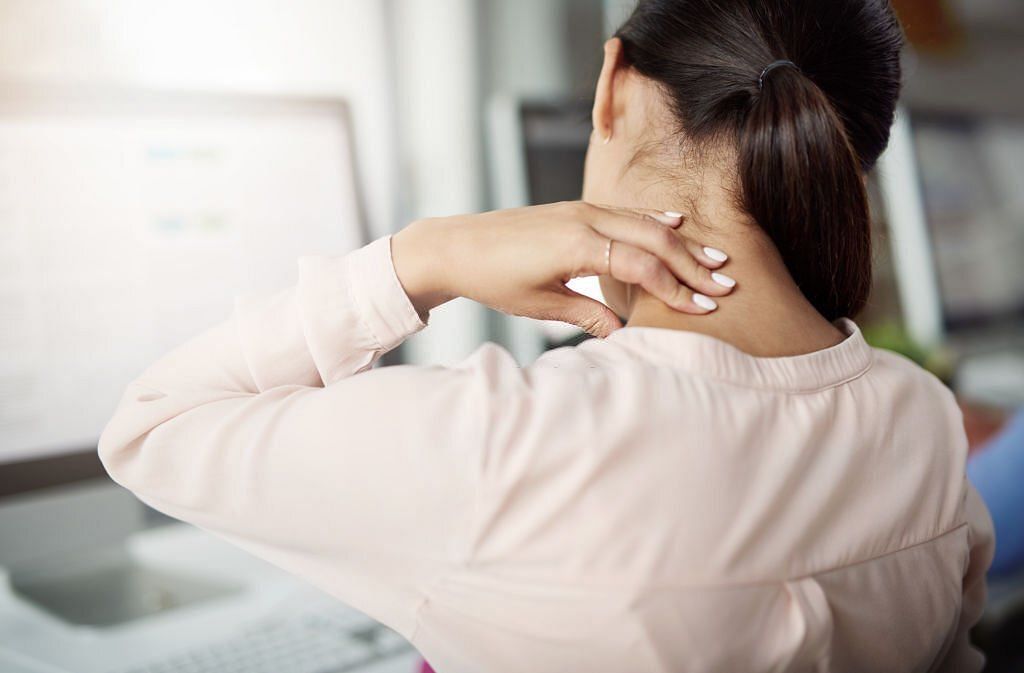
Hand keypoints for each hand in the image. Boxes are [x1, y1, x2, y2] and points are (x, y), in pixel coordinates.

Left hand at [391, 201, 733, 337]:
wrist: (456, 246)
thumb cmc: (493, 278)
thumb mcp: (540, 305)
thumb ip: (586, 314)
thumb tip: (623, 333)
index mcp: (578, 245)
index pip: (642, 264)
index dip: (675, 287)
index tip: (703, 307)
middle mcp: (586, 220)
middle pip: (654, 238)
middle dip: (692, 263)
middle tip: (726, 284)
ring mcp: (582, 210)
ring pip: (644, 221)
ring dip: (681, 241)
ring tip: (715, 259)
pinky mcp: (576, 210)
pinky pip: (625, 212)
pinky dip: (654, 219)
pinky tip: (676, 222)